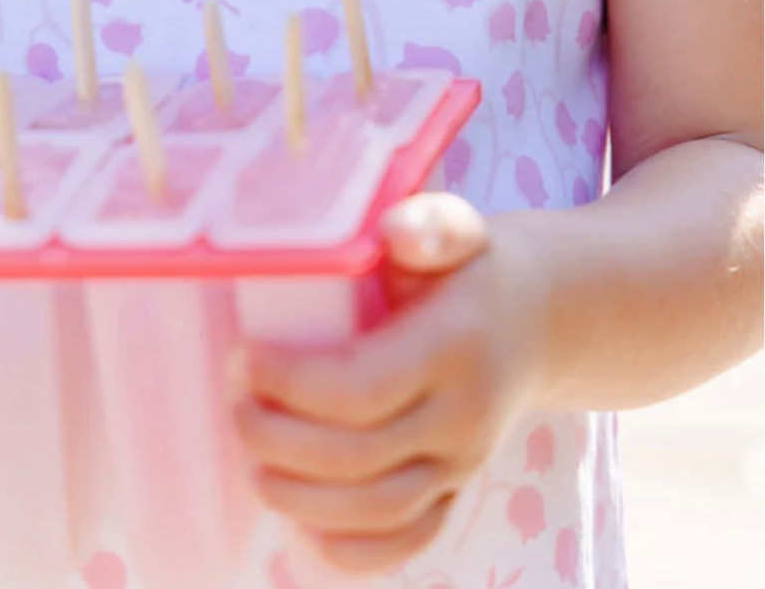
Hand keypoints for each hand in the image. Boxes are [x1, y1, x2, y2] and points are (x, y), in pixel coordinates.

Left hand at [229, 192, 547, 578]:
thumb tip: (394, 231)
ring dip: (301, 498)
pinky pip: (408, 541)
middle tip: (233, 402)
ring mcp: (462, 464)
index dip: (291, 384)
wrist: (539, 317)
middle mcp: (463, 417)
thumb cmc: (473, 266)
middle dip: (280, 440)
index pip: (362, 389)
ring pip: (378, 510)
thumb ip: (429, 223)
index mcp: (453, 348)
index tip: (240, 358)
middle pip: (359, 459)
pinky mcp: (456, 491)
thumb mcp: (459, 228)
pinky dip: (351, 548)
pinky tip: (300, 524)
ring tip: (250, 458)